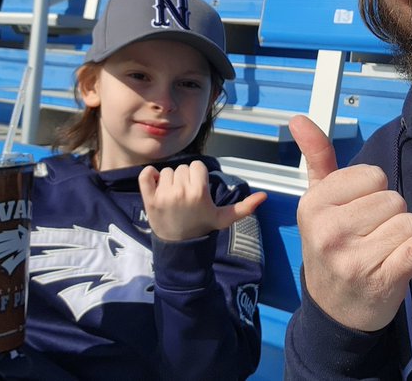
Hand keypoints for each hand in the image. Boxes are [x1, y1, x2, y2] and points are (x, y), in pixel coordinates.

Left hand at [139, 160, 266, 240]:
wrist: (180, 245)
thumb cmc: (202, 227)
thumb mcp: (224, 219)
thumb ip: (244, 207)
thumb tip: (264, 196)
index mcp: (199, 192)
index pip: (198, 166)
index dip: (198, 176)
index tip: (198, 190)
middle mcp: (181, 191)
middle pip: (182, 168)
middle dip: (185, 178)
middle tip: (186, 196)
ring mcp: (163, 195)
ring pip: (167, 171)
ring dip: (170, 180)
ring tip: (174, 196)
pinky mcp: (149, 199)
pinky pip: (146, 174)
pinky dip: (150, 175)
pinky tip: (156, 184)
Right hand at [292, 115, 411, 331]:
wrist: (335, 310)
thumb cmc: (330, 247)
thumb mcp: (317, 204)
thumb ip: (316, 158)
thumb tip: (298, 118)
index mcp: (313, 206)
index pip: (371, 176)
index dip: (371, 192)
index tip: (355, 214)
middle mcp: (331, 231)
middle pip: (392, 197)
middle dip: (388, 214)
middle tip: (367, 238)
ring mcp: (357, 257)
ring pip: (409, 220)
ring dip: (403, 235)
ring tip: (380, 252)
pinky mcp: (386, 277)